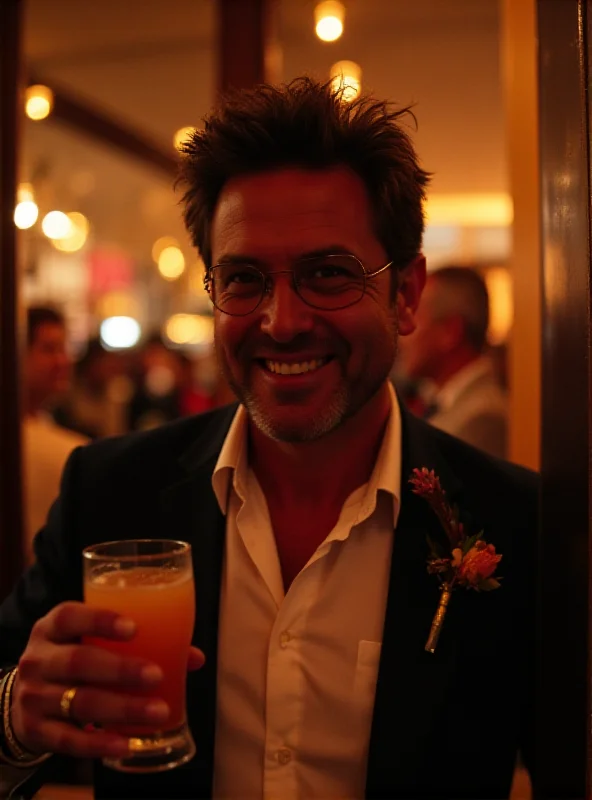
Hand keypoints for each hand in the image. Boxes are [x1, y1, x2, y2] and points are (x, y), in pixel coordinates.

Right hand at [11, 602, 204, 758]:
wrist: (24, 695)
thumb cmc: (73, 656)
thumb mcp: (90, 640)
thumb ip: (138, 641)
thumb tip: (193, 656)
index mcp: (52, 628)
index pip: (70, 617)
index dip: (100, 620)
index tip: (134, 628)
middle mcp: (38, 659)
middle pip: (78, 662)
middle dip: (121, 670)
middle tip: (156, 675)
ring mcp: (33, 696)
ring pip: (79, 703)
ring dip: (122, 709)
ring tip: (159, 711)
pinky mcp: (36, 731)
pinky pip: (68, 741)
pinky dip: (99, 744)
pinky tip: (126, 743)